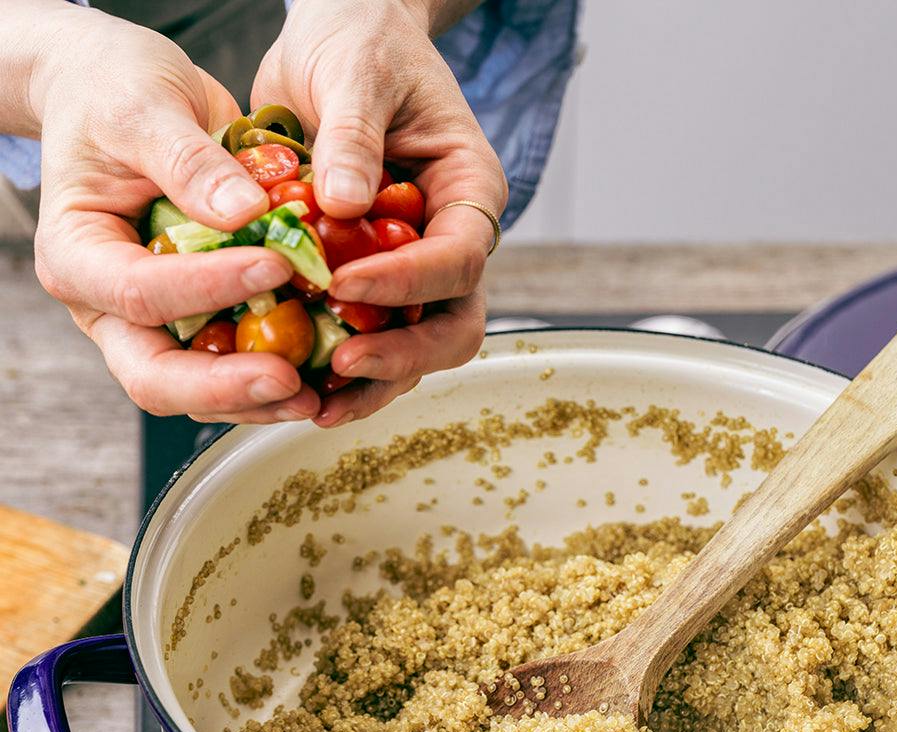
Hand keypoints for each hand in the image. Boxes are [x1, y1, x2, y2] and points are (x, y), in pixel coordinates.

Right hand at [29, 7, 318, 423]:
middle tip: (292, 382)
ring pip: (198, 394)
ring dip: (259, 402)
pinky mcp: (198, 328)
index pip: (139, 291)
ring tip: (320, 395)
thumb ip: (188, 160)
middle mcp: (109, 306)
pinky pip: (234, 371)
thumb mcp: (145, 106)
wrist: (123, 99)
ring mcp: (155, 326)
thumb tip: (245, 213)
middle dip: (226, 387)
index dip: (207, 289)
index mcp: (78, 253)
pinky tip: (325, 377)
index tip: (277, 268)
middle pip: (157, 377)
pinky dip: (277, 381)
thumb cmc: (119, 93)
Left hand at [252, 0, 506, 427]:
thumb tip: (344, 204)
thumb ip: (355, 137)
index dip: (409, 282)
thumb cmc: (361, 41)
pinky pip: (368, 333)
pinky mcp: (372, 278)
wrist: (338, 36)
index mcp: (469, 192)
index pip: (459, 257)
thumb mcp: (356, 73)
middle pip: (453, 324)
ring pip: (415, 345)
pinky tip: (300, 383)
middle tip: (343, 366)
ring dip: (372, 380)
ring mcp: (414, 266)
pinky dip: (338, 363)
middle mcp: (450, 241)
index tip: (345, 285)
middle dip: (402, 354)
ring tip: (316, 402)